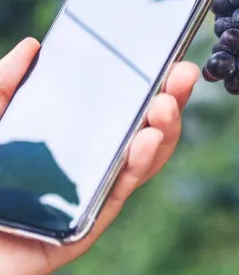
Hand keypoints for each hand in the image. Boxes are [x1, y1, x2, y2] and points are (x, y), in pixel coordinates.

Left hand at [0, 38, 198, 274]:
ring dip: (164, 131)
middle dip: (171, 99)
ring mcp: (88, 195)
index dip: (148, 79)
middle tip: (184, 73)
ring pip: (142, 160)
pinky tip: (147, 140)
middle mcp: (84, 164)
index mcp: (66, 137)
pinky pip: (118, 193)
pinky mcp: (84, 228)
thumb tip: (35, 46)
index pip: (117, 104)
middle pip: (141, 128)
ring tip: (166, 107)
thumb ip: (3, 86)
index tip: (169, 53)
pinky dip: (139, 164)